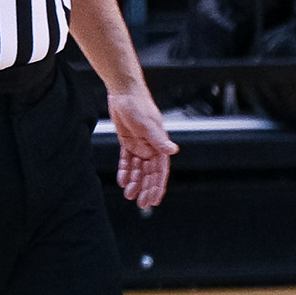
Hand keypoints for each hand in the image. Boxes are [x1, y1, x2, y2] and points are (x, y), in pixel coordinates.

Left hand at [108, 75, 176, 209]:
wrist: (124, 91)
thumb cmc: (138, 104)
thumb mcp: (148, 123)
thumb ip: (159, 139)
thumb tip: (173, 150)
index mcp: (160, 145)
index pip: (160, 171)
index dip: (158, 186)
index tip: (154, 199)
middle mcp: (151, 147)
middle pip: (150, 173)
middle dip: (146, 188)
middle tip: (141, 203)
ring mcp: (140, 145)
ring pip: (138, 169)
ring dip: (134, 181)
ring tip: (128, 194)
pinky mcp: (128, 141)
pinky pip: (127, 160)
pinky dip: (125, 171)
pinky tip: (122, 181)